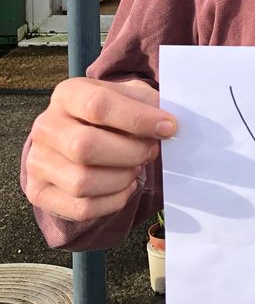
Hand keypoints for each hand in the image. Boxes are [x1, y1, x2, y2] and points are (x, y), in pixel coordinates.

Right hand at [24, 77, 176, 222]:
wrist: (78, 135)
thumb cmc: (111, 115)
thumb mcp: (129, 96)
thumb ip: (147, 104)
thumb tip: (166, 126)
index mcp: (67, 95)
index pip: (98, 105)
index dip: (138, 119)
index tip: (168, 127)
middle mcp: (45, 127)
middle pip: (85, 147)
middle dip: (130, 153)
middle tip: (150, 151)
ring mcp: (38, 162)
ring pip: (82, 182)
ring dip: (122, 178)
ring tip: (135, 167)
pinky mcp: (40, 193)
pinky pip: (82, 208)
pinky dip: (113, 201)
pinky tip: (125, 185)